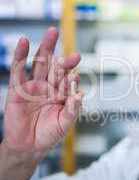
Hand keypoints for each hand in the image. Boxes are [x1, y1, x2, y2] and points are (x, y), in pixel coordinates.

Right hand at [0, 27, 82, 179]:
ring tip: (53, 33)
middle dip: (64, 59)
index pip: (68, 80)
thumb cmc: (50, 134)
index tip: (75, 75)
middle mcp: (49, 86)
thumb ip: (72, 110)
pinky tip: (24, 42)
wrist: (29, 146)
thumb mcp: (65, 123)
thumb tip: (80, 95)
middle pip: (56, 67)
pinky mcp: (18, 89)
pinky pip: (18, 70)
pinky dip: (20, 56)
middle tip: (73, 53)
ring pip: (40, 63)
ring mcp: (34, 86)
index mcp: (62, 93)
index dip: (72, 76)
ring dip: (46, 48)